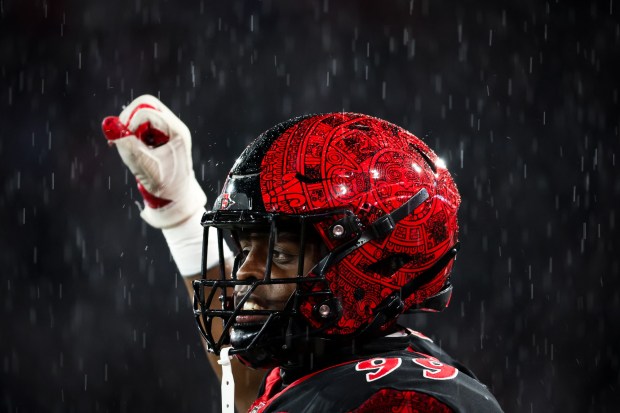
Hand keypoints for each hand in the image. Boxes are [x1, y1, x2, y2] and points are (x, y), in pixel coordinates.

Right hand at [101, 95, 205, 228]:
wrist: (176, 198)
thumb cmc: (164, 185)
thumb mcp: (143, 167)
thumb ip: (128, 146)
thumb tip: (111, 126)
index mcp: (176, 131)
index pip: (146, 111)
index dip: (130, 122)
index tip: (124, 141)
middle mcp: (173, 126)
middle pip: (145, 103)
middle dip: (128, 119)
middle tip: (120, 137)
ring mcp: (168, 129)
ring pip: (141, 113)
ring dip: (130, 128)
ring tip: (130, 149)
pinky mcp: (160, 135)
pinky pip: (141, 124)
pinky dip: (132, 133)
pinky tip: (132, 150)